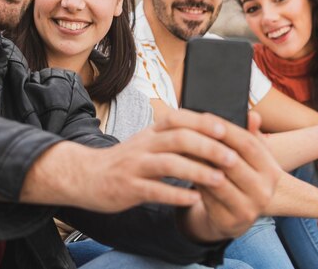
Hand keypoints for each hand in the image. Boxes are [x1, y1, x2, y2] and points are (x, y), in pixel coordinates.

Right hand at [20, 108, 242, 211]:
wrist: (86, 176)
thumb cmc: (126, 160)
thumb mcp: (148, 142)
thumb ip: (175, 137)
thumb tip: (211, 134)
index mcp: (151, 131)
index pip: (180, 119)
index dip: (203, 122)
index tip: (227, 129)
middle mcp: (144, 144)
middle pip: (179, 139)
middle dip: (208, 147)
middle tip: (231, 158)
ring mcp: (135, 166)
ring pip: (169, 164)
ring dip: (197, 171)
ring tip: (219, 180)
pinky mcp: (128, 188)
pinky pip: (155, 190)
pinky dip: (176, 194)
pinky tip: (194, 199)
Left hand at [180, 111, 281, 240]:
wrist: (238, 215)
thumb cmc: (241, 176)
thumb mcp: (249, 157)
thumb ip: (249, 135)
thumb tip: (253, 114)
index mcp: (271, 170)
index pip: (248, 144)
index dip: (226, 129)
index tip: (204, 116)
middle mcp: (264, 191)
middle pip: (232, 162)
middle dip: (208, 145)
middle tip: (186, 131)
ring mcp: (248, 209)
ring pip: (217, 180)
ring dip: (197, 163)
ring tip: (180, 148)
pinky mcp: (229, 222)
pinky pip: (207, 197)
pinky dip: (193, 181)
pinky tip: (181, 168)